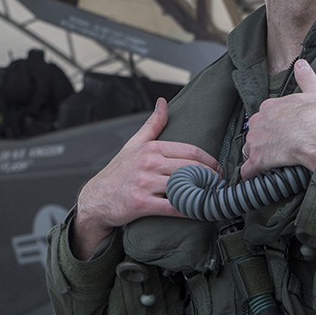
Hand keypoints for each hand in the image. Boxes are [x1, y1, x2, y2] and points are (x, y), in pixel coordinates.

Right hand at [71, 97, 218, 258]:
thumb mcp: (133, 144)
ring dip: (203, 193)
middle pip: (190, 168)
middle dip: (210, 177)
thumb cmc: (117, 172)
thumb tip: (163, 103)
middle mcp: (147, 163)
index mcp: (150, 148)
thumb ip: (152, 124)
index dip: (209, 160)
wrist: (95, 198)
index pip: (189, 151)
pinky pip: (172, 207)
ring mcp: (144, 183)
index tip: (218, 168)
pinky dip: (189, 210)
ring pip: (183, 186)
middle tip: (220, 184)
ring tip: (214, 197)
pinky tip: (199, 211)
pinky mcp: (141, 204)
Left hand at [240, 59, 315, 179]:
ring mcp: (256, 141)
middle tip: (279, 149)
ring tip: (272, 164)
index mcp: (270, 107)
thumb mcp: (315, 92)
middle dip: (264, 141)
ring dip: (258, 157)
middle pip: (256, 133)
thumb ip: (305, 77)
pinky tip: (257, 176)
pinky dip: (251, 174)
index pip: (265, 117)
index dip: (273, 126)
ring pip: (250, 150)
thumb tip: (302, 64)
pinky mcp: (258, 159)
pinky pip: (248, 169)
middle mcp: (259, 122)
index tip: (282, 132)